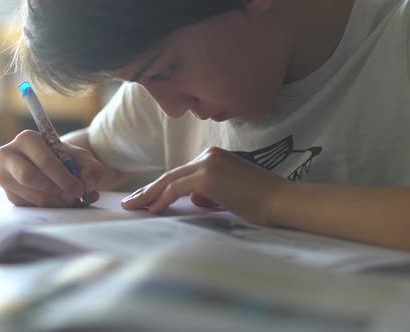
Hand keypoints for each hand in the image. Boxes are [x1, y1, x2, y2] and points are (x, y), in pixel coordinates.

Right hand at [0, 130, 104, 206]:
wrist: (53, 165)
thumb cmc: (67, 158)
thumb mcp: (83, 158)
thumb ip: (91, 168)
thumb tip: (87, 185)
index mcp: (27, 138)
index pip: (44, 161)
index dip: (63, 178)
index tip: (80, 190)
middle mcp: (8, 155)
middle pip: (29, 178)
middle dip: (55, 190)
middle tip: (74, 197)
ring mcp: (4, 175)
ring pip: (28, 195)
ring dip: (54, 202)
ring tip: (70, 201)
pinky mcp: (8, 194)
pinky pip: (28, 206)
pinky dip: (47, 207)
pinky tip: (59, 202)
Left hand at [120, 147, 286, 224]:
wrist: (280, 200)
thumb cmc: (259, 201)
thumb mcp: (228, 194)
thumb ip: (208, 193)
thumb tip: (193, 199)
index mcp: (213, 157)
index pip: (180, 174)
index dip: (159, 187)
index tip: (145, 198)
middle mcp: (207, 155)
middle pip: (170, 175)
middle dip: (147, 190)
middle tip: (128, 202)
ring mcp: (206, 164)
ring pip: (169, 181)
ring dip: (148, 195)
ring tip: (132, 207)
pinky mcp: (207, 176)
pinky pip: (176, 189)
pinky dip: (162, 200)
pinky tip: (152, 210)